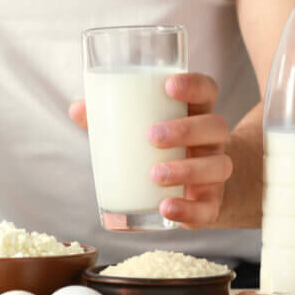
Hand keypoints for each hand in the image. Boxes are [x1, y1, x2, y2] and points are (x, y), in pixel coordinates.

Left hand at [69, 72, 232, 228]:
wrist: (187, 192)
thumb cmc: (154, 151)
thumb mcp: (134, 131)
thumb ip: (109, 118)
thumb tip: (77, 108)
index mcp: (195, 114)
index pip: (207, 90)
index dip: (194, 84)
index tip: (168, 85)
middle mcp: (211, 141)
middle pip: (215, 126)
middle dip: (186, 129)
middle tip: (152, 136)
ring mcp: (214, 173)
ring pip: (218, 166)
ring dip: (187, 170)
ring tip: (154, 174)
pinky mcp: (210, 205)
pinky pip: (209, 209)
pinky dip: (188, 210)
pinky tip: (165, 208)